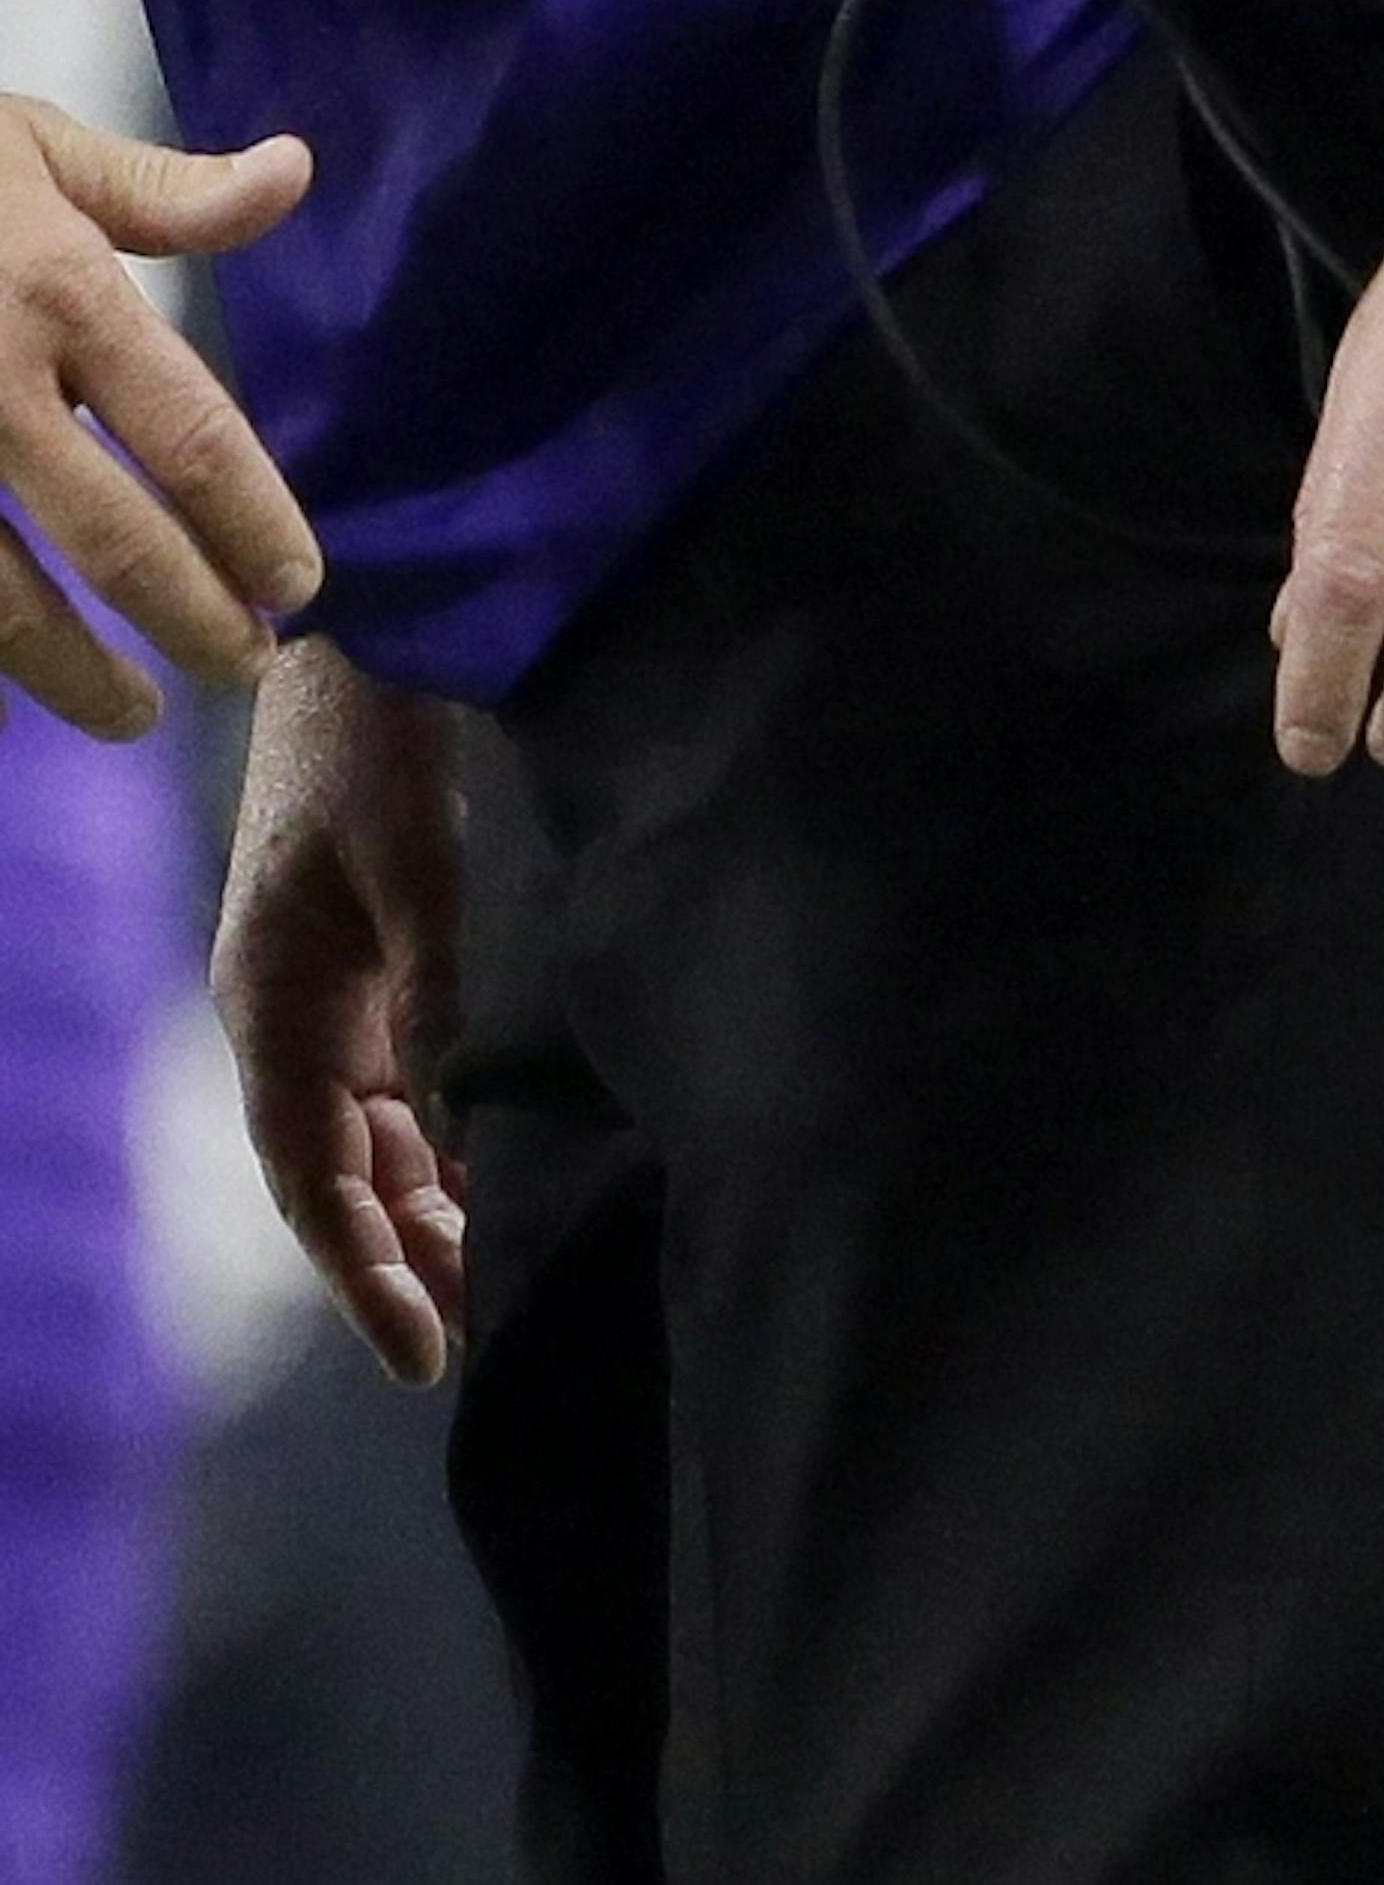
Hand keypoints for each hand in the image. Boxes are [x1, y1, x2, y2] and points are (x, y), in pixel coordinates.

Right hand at [0, 95, 322, 736]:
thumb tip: (295, 173)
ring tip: (135, 713)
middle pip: (118, 543)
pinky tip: (5, 712)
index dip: (256, 523)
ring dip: (81, 678)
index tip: (298, 582)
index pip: (191, 436)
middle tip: (245, 665)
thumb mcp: (37, 144)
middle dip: (196, 621)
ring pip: (7, 608)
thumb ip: (165, 189)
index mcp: (62, 295)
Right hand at [213, 634, 467, 1387]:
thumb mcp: (412, 867)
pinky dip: (447, 1144)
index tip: (420, 1354)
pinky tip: (498, 1185)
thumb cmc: (373, 745)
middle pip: (339, 1175)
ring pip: (375, 1141)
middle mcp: (291, 1016)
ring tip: (493, 1285)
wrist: (369, 644)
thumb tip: (459, 1122)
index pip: (308, 1176)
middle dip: (400, 1260)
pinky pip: (403, 1088)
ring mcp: (332, 996)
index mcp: (269, 1000)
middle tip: (476, 1336)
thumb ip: (433, 994)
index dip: (359, 1273)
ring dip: (427, 1212)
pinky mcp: (376, 971)